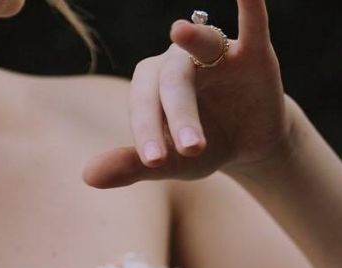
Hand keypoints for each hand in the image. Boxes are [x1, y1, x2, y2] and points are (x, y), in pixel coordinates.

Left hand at [83, 0, 292, 189]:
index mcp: (153, 85)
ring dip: (196, 42)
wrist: (248, 145)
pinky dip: (251, 6)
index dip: (147, 131)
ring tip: (178, 30)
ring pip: (203, 45)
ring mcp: (217, 53)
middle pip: (173, 80)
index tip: (154, 163)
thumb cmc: (203, 148)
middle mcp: (180, 60)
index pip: (144, 105)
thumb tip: (87, 176)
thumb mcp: (172, 163)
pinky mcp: (254, 54)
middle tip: (191, 149)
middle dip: (180, 114)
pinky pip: (252, 25)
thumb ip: (132, 166)